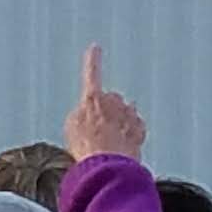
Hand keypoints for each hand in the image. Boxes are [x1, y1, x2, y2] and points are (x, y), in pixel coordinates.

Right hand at [63, 43, 146, 164]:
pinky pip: (136, 128)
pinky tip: (122, 149)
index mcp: (92, 98)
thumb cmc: (85, 146)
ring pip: (126, 113)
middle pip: (112, 99)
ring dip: (120, 123)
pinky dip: (130, 135)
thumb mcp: (71, 126)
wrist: (106, 165)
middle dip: (109, 110)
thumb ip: (81, 111)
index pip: (91, 74)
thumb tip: (91, 110)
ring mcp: (129, 115)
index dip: (92, 61)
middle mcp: (113, 102)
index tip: (95, 47)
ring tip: (110, 144)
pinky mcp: (140, 130)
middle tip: (100, 132)